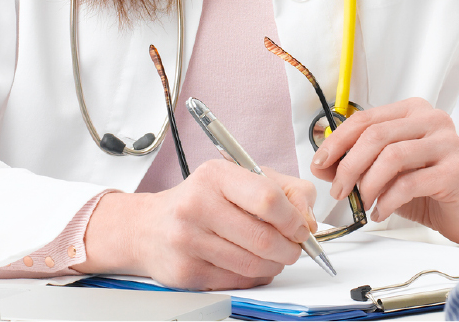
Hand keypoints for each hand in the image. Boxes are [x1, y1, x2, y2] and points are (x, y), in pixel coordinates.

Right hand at [76, 160, 318, 289]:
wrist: (149, 227)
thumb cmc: (202, 199)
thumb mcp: (241, 178)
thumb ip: (285, 190)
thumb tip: (309, 220)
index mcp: (215, 176)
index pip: (268, 198)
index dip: (294, 218)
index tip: (302, 227)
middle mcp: (197, 205)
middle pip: (264, 238)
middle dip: (290, 248)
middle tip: (294, 248)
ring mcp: (189, 241)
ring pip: (253, 265)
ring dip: (275, 265)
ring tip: (274, 256)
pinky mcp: (186, 272)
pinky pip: (237, 282)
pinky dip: (255, 277)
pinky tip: (251, 265)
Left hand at [308, 97, 458, 244]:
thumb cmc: (424, 186)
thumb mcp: (383, 171)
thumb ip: (354, 162)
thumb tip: (321, 164)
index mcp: (412, 111)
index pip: (365, 118)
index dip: (337, 141)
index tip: (320, 162)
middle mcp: (432, 120)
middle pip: (377, 135)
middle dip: (349, 165)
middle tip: (339, 191)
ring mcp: (448, 143)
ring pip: (392, 157)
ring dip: (368, 184)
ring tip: (362, 202)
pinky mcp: (456, 170)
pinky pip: (410, 183)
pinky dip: (387, 200)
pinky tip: (380, 212)